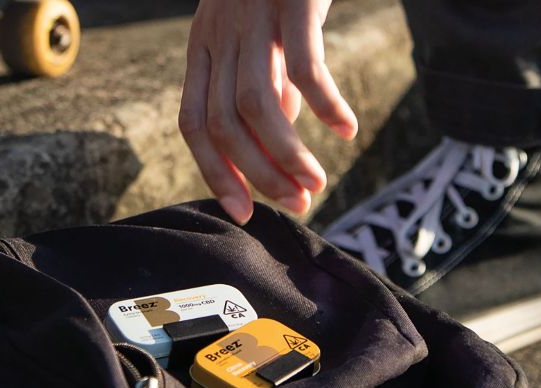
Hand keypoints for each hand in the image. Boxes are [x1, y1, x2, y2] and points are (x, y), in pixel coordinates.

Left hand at [179, 0, 356, 223]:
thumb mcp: (261, 40)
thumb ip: (267, 90)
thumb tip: (276, 149)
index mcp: (204, 47)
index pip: (194, 124)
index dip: (214, 173)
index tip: (243, 212)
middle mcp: (219, 34)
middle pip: (224, 124)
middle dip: (258, 175)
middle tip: (298, 201)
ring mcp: (252, 17)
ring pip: (256, 105)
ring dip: (287, 154)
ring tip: (317, 180)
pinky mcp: (292, 1)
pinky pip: (305, 65)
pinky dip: (326, 104)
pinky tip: (346, 129)